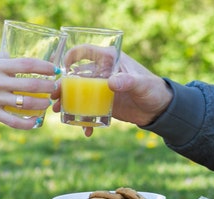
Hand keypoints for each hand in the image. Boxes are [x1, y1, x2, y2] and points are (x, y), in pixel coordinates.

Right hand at [0, 53, 58, 129]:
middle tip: (54, 88)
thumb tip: (15, 58)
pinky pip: (13, 121)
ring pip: (25, 104)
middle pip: (30, 85)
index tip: (54, 69)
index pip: (26, 64)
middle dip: (47, 87)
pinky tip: (36, 123)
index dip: (44, 67)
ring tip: (46, 103)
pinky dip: (27, 124)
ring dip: (41, 104)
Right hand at [51, 53, 172, 136]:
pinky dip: (85, 119)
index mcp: (109, 60)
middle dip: (63, 86)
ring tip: (59, 112)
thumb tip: (111, 82)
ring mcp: (101, 88)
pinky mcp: (103, 103)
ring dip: (67, 102)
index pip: (85, 51)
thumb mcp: (141, 85)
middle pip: (76, 75)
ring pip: (78, 93)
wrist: (159, 110)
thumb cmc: (153, 90)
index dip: (70, 57)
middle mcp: (102, 72)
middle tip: (53, 96)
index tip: (61, 69)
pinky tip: (86, 130)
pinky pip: (88, 109)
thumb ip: (128, 81)